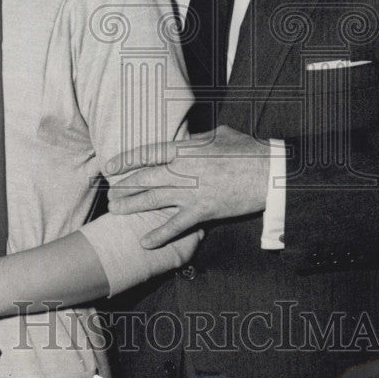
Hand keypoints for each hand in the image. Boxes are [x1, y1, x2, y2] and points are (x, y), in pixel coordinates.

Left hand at [106, 125, 270, 247]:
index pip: (148, 153)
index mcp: (186, 149)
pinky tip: (144, 242)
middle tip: (110, 193)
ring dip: (132, 206)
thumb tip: (186, 142)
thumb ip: (196, 141)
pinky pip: (175, 225)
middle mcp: (183, 171)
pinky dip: (159, 234)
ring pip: (153, 200)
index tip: (111, 166)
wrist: (268, 173)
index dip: (126, 160)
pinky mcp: (202, 211)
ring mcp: (191, 192)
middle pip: (145, 179)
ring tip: (115, 210)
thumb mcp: (218, 135)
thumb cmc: (246, 150)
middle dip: (124, 187)